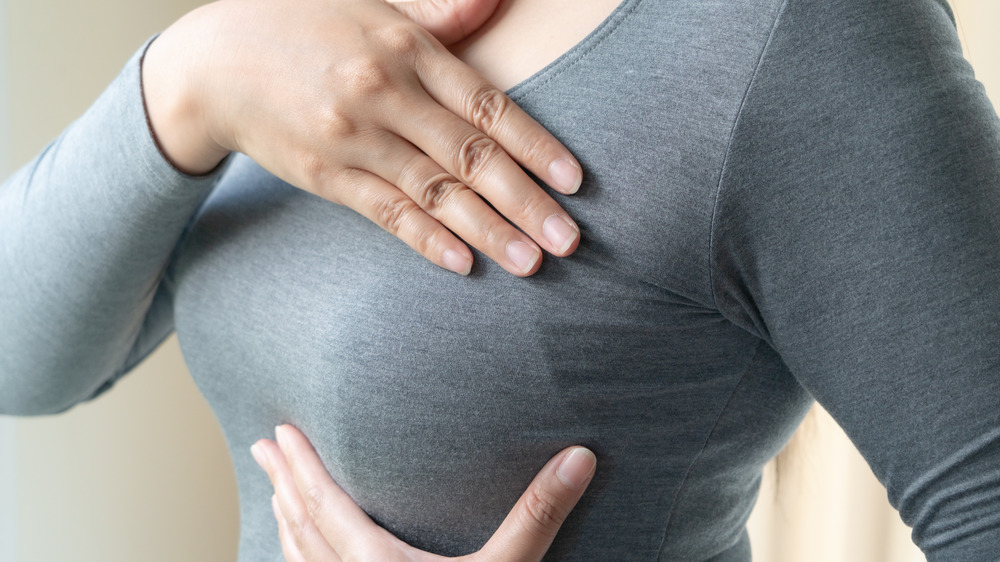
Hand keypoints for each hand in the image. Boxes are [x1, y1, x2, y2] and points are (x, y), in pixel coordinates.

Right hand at [142, 0, 582, 276]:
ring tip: (532, 264)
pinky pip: (384, 212)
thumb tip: (495, 1)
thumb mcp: (371, 4)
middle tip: (569, 240)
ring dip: (487, 231)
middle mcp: (383, 94)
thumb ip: (438, 12)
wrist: (211, 64)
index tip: (574, 181)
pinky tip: (463, 264)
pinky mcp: (325, 175)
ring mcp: (353, 138)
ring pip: (435, 192)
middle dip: (525, 201)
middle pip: (470, 156)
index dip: (535, 145)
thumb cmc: (302, 25)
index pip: (487, 104)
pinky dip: (425, 239)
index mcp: (406, 49)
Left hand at [251, 425, 596, 560]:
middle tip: (261, 449)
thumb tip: (579, 458)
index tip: (281, 433)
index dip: (302, 466)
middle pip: (302, 525)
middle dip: (282, 483)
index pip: (326, 504)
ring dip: (286, 519)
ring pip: (300, 558)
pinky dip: (299, 559)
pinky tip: (304, 556)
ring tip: (276, 493)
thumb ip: (538, 516)